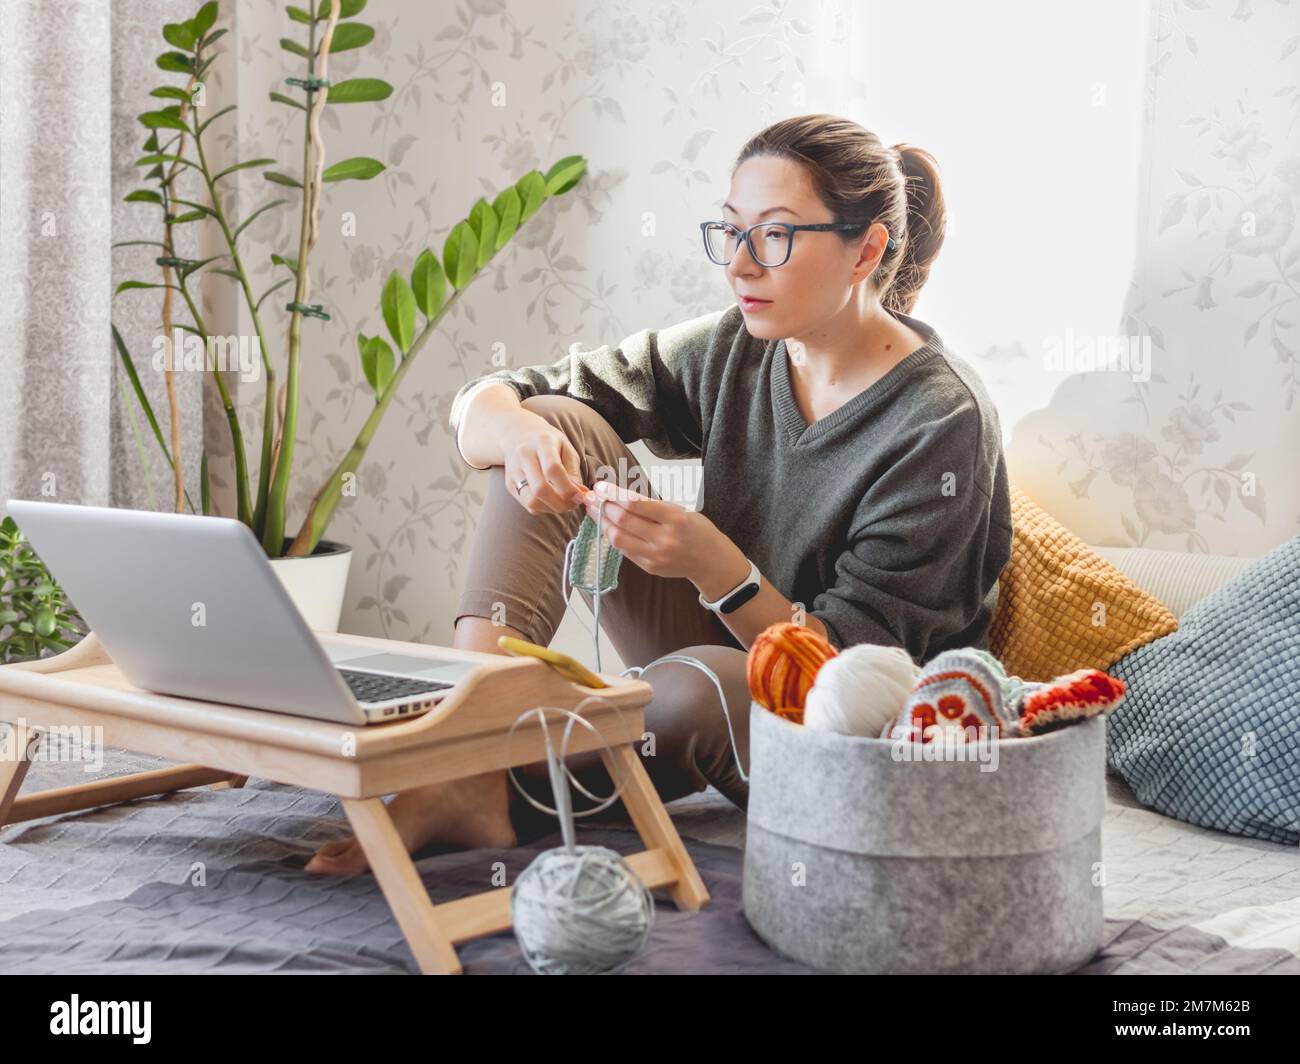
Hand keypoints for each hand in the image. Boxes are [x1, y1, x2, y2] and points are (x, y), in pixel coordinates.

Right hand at [502, 416, 586, 514]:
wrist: (518, 435)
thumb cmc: (548, 443)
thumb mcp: (566, 448)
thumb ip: (574, 472)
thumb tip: (579, 494)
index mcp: (542, 442)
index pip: (552, 469)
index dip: (568, 488)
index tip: (580, 497)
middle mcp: (524, 455)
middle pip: (540, 488)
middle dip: (560, 503)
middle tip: (573, 505)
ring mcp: (514, 471)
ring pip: (531, 500)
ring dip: (551, 509)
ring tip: (564, 505)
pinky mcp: (509, 484)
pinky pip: (527, 504)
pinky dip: (543, 509)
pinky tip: (552, 502)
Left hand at [580, 481, 733, 582]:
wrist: (710, 560)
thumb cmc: (695, 529)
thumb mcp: (678, 510)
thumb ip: (649, 505)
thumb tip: (616, 495)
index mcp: (674, 519)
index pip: (635, 504)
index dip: (613, 495)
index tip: (600, 487)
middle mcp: (664, 539)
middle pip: (623, 521)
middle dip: (603, 507)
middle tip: (592, 497)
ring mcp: (656, 556)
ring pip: (618, 539)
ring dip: (602, 523)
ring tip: (594, 511)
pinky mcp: (649, 567)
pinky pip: (624, 550)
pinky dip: (613, 536)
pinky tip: (607, 526)